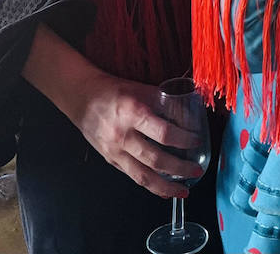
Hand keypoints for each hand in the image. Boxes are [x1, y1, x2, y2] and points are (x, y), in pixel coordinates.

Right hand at [22, 29, 201, 197]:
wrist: (82, 97)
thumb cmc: (115, 90)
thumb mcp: (143, 89)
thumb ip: (166, 103)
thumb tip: (192, 115)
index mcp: (133, 113)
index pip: (164, 133)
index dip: (184, 139)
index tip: (198, 140)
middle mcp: (123, 135)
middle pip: (156, 159)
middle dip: (180, 168)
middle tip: (197, 171)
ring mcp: (114, 151)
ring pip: (143, 176)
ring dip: (166, 186)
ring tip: (183, 191)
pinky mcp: (110, 160)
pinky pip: (133, 176)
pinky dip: (150, 185)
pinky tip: (163, 190)